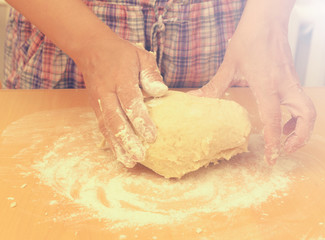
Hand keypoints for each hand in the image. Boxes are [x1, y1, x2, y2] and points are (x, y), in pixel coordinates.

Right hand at [76, 37, 167, 167]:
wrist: (92, 49)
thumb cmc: (122, 54)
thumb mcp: (141, 56)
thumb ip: (151, 74)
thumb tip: (161, 91)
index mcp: (120, 79)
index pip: (130, 102)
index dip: (141, 120)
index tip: (152, 137)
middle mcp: (107, 93)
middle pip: (116, 119)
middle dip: (128, 140)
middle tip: (140, 156)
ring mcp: (98, 101)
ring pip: (107, 127)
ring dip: (117, 146)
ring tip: (129, 162)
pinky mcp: (95, 107)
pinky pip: (102, 127)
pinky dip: (110, 142)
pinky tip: (119, 154)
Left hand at [190, 25, 315, 164]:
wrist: (267, 20)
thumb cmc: (249, 39)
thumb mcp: (229, 65)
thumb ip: (213, 86)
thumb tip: (193, 99)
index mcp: (268, 86)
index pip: (274, 121)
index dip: (274, 143)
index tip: (272, 159)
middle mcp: (285, 86)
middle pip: (307, 117)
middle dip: (301, 138)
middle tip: (286, 150)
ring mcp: (292, 82)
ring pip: (309, 110)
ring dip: (301, 128)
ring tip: (285, 138)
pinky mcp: (293, 78)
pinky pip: (302, 102)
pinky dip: (297, 115)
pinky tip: (281, 116)